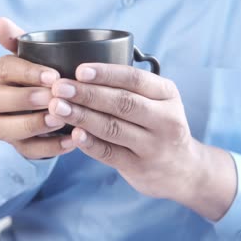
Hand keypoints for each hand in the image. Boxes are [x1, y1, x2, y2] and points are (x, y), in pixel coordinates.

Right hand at [0, 18, 75, 158]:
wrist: (49, 104)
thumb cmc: (41, 76)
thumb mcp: (33, 56)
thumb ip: (18, 40)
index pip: (4, 70)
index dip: (27, 73)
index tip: (54, 76)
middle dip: (24, 99)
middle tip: (51, 98)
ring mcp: (2, 126)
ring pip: (5, 130)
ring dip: (33, 124)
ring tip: (60, 119)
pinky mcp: (18, 147)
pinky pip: (28, 151)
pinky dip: (50, 148)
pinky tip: (72, 141)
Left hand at [48, 63, 236, 220]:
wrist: (183, 170)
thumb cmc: (158, 126)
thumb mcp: (158, 101)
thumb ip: (130, 88)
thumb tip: (80, 74)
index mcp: (167, 94)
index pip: (135, 79)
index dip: (106, 74)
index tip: (79, 70)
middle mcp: (165, 119)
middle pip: (122, 103)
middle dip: (87, 93)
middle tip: (59, 87)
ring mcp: (154, 146)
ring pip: (113, 128)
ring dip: (82, 116)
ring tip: (58, 107)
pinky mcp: (139, 167)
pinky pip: (110, 153)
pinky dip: (90, 143)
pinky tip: (73, 134)